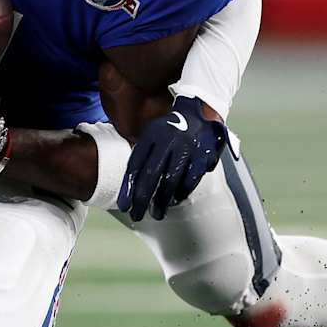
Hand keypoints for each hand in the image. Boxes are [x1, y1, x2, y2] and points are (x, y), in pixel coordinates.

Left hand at [118, 96, 228, 221]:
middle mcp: (168, 140)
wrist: (199, 111)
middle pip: (151, 175)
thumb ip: (142, 155)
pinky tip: (176, 199)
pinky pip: (191, 179)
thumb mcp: (151, 134)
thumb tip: (129, 185)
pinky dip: (182, 191)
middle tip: (137, 215)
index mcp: (152, 135)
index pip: (136, 164)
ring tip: (157, 213)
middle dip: (143, 199)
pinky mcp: (202, 155)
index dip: (128, 187)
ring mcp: (186, 147)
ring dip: (163, 200)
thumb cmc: (169, 128)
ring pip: (171, 180)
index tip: (124, 206)